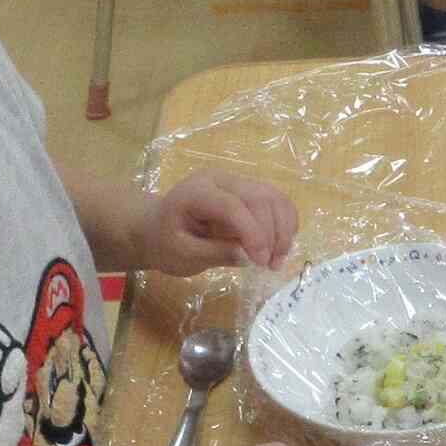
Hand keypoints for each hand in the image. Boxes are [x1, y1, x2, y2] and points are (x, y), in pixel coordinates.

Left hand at [142, 169, 297, 273]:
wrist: (159, 228)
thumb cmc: (165, 242)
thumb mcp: (182, 255)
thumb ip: (214, 253)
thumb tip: (249, 257)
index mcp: (197, 191)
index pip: (233, 205)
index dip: (253, 232)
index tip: (260, 261)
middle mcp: (221, 180)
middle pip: (259, 198)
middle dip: (272, 233)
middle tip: (270, 265)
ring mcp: (238, 183)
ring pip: (274, 197)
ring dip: (284, 229)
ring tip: (277, 260)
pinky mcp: (250, 193)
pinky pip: (278, 202)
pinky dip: (286, 224)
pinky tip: (280, 247)